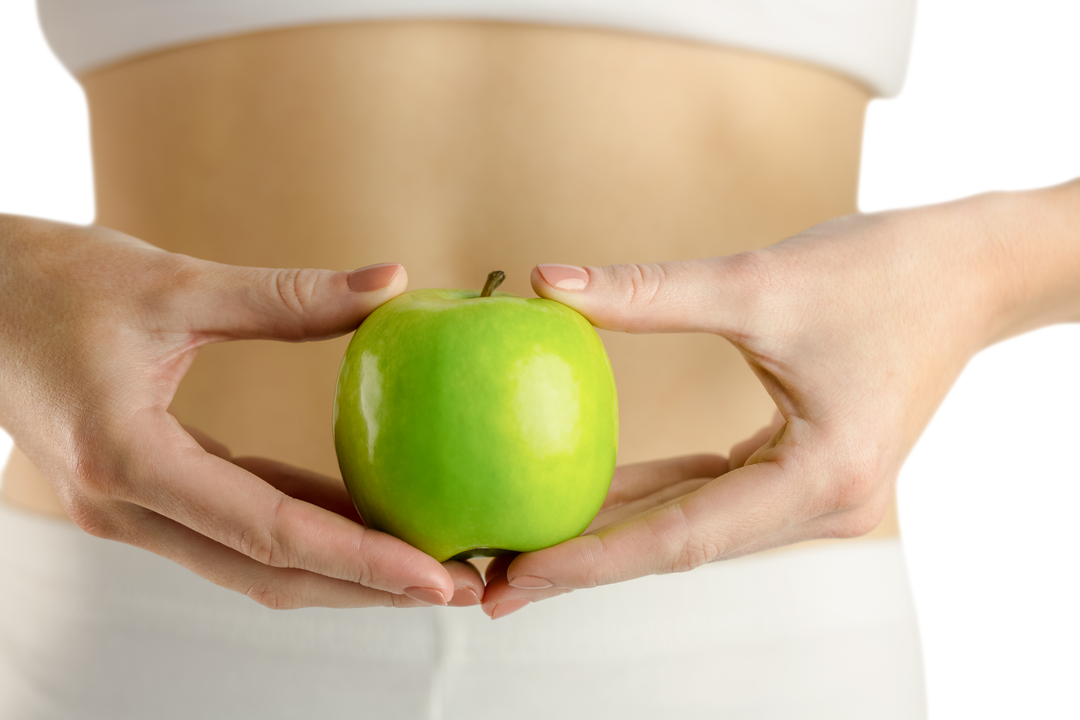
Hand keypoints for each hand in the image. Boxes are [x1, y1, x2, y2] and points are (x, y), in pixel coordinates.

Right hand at [0, 211, 480, 608]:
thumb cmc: (47, 281)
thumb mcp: (172, 282)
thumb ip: (286, 295)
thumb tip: (392, 284)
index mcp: (130, 463)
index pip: (271, 532)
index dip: (363, 562)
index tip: (439, 576)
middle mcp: (129, 507)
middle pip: (270, 573)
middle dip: (370, 588)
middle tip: (462, 584)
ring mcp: (132, 508)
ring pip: (254, 561)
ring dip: (342, 569)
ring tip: (428, 562)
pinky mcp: (144, 490)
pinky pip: (236, 524)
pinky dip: (303, 530)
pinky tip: (363, 518)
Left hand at [482, 190, 1048, 616]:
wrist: (976, 269)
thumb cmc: (889, 270)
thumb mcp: (760, 281)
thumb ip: (649, 291)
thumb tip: (548, 281)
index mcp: (821, 480)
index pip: (682, 536)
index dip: (591, 558)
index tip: (515, 573)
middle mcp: (823, 507)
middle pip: (681, 548)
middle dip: (587, 562)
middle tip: (494, 577)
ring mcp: (818, 496)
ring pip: (695, 527)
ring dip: (615, 533)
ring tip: (528, 543)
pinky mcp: (808, 471)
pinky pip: (717, 495)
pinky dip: (657, 495)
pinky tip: (597, 491)